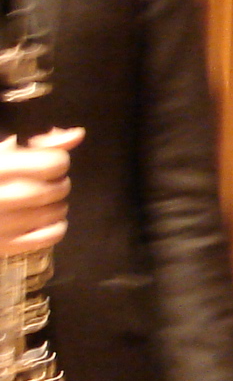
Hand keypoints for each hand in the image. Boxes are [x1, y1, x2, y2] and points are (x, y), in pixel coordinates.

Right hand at [0, 127, 82, 253]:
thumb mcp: (4, 152)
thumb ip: (40, 144)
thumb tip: (77, 135)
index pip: (53, 164)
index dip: (58, 161)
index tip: (50, 163)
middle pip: (55, 190)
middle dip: (60, 183)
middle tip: (49, 182)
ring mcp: (0, 225)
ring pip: (55, 213)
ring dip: (59, 205)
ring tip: (46, 200)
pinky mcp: (4, 245)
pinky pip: (49, 237)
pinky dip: (57, 226)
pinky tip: (45, 219)